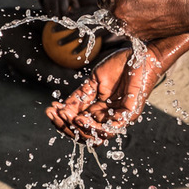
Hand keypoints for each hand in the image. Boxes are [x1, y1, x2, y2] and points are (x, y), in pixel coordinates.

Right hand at [46, 47, 164, 141]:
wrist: (139, 54)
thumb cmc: (120, 65)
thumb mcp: (94, 81)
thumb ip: (80, 96)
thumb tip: (61, 109)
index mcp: (98, 110)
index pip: (78, 123)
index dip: (63, 120)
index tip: (49, 110)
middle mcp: (108, 117)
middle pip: (85, 133)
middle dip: (66, 126)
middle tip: (54, 114)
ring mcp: (119, 117)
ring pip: (97, 135)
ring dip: (79, 129)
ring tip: (69, 117)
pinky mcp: (130, 113)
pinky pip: (112, 128)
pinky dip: (95, 127)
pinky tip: (81, 118)